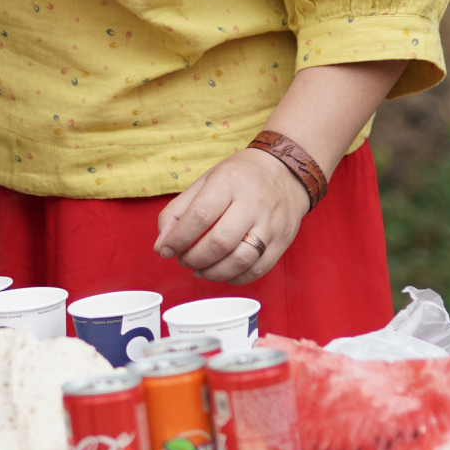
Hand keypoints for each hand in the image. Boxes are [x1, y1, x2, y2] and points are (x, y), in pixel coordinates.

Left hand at [154, 146, 313, 286]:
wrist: (287, 172)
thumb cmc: (240, 177)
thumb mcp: (205, 182)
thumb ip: (178, 211)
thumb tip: (161, 245)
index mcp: (229, 182)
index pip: (199, 216)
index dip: (178, 239)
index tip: (166, 249)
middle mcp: (253, 203)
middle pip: (219, 242)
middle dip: (194, 258)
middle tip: (183, 260)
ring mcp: (271, 224)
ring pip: (240, 260)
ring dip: (213, 273)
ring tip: (199, 269)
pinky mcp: (282, 241)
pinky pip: (258, 269)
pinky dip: (235, 278)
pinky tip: (222, 272)